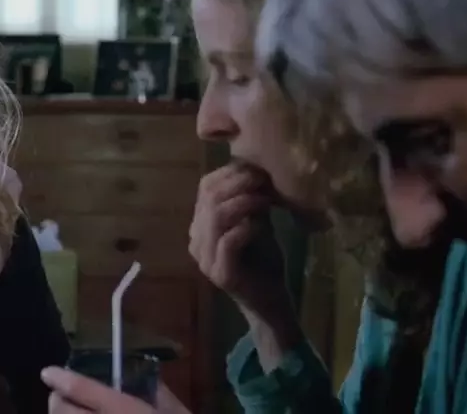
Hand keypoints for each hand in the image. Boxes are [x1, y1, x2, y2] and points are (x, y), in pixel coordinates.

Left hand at [42, 367, 188, 413]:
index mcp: (128, 412)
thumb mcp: (176, 413)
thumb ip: (158, 393)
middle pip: (62, 411)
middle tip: (59, 395)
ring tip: (66, 413)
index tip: (48, 373)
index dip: (61, 379)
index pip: (84, 390)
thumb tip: (142, 377)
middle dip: (56, 400)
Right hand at [188, 163, 290, 321]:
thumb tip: (255, 167)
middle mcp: (196, 241)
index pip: (205, 188)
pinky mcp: (220, 274)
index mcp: (200, 225)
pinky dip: (246, 228)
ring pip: (215, 218)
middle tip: (262, 180)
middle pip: (208, 199)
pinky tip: (261, 225)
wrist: (270, 300)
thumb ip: (249, 200)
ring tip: (264, 199)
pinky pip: (228, 242)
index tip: (257, 169)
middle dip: (238, 184)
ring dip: (243, 203)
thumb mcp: (255, 222)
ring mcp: (205, 259)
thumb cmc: (262, 260)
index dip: (229, 174)